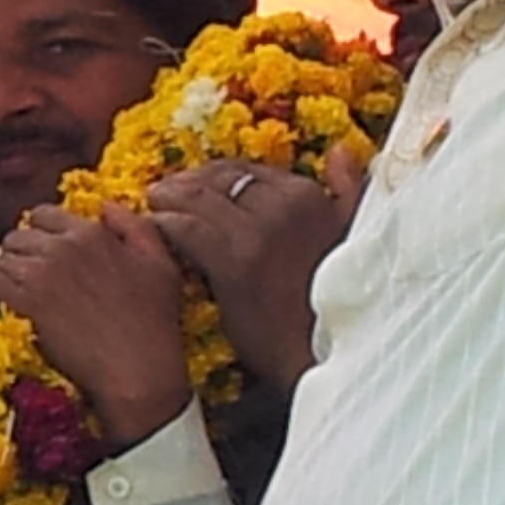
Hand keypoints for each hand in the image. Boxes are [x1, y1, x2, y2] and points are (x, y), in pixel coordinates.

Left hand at [0, 206, 191, 447]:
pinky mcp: (24, 302)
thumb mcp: (161, 264)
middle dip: (21, 253)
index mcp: (90, 233)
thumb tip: (106, 206)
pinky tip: (1, 300)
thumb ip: (134, 227)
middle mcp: (61, 247)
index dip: (41, 234)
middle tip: (31, 278)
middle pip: (18, 236)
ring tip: (19, 293)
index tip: (46, 255)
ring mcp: (40, 274)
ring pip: (1, 258)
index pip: (43, 215)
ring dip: (6, 273)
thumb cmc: (155, 322)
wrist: (137, 370)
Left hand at [145, 152, 363, 391]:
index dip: (210, 177)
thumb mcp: (352, 235)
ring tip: (152, 205)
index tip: (190, 188)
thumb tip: (342, 150)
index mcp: (308, 196)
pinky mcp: (234, 262)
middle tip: (161, 193)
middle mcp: (285, 205)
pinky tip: (153, 230)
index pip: (243, 170)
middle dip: (185, 183)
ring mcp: (259, 232)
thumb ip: (347, 190)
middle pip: (216, 178)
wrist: (318, 354)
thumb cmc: (330, 301)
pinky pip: (185, 228)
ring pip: (196, 198)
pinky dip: (164, 225)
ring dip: (167, 199)